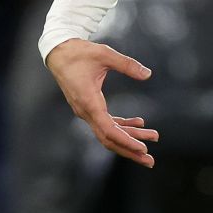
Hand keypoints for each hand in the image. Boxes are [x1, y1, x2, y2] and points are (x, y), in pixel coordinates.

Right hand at [46, 39, 159, 167]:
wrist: (59, 52)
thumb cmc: (79, 52)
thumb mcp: (104, 54)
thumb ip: (127, 64)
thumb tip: (148, 73)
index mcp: (89, 102)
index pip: (109, 130)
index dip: (127, 141)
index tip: (143, 149)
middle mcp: (86, 111)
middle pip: (109, 139)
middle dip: (131, 150)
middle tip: (151, 161)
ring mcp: (87, 111)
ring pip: (109, 132)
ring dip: (130, 138)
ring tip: (153, 137)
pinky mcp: (89, 107)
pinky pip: (107, 123)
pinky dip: (123, 126)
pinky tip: (139, 123)